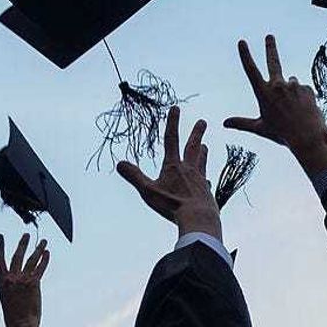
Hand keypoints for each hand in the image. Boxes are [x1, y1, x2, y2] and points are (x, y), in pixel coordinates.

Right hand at [0, 233, 52, 326]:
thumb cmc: (14, 314)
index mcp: (1, 281)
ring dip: (38, 249)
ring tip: (43, 241)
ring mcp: (22, 280)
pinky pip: (40, 268)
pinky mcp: (34, 284)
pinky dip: (44, 259)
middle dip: (23, 244)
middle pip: (17, 255)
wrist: (20, 324)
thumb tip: (17, 279)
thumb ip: (11, 285)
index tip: (0, 236)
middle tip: (27, 234)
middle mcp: (11, 278)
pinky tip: (47, 253)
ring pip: (31, 259)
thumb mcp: (7, 297)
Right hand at [118, 106, 221, 239]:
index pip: (171, 139)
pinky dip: (204, 180)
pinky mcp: (207, 194)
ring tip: (205, 146)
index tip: (176, 108)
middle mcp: (189, 170)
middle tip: (202, 122)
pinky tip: (206, 182)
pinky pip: (205, 184)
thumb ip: (134, 177)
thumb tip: (119, 164)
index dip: (172, 123)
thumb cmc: (172, 205)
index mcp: (173, 166)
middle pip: (192, 147)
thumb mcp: (148, 191)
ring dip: (202, 153)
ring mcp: (200, 181)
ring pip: (201, 163)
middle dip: (196, 133)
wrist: (199, 218)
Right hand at [224, 35, 326, 176]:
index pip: (251, 70)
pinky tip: (302, 109)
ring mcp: (293, 85)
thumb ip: (241, 123)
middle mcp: (278, 85)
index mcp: (264, 93)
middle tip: (269, 36)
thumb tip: (224, 123)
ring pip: (290, 83)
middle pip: (273, 61)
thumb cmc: (281, 134)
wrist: (307, 137)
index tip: (242, 42)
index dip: (246, 55)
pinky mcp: (307, 88)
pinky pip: (301, 90)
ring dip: (289, 92)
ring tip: (293, 110)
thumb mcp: (260, 128)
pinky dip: (301, 97)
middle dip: (270, 47)